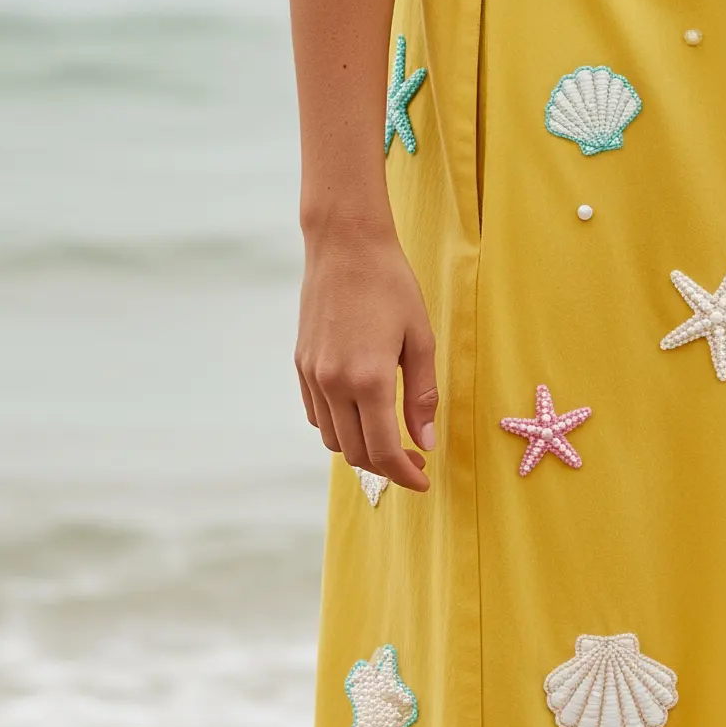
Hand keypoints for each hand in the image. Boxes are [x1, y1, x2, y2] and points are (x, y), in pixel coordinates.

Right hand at [295, 223, 438, 493]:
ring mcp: (312, 375)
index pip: (382, 451)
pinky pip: (316, 414)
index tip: (423, 480)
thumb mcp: (420, 338)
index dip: (404, 475)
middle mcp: (333, 383)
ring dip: (360, 450)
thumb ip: (421, 394)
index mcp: (368, 379)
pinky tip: (361, 415)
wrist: (344, 245)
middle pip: (355, 453)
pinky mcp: (301, 364)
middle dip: (385, 467)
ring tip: (388, 440)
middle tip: (413, 461)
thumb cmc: (391, 285)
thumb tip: (424, 441)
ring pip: (331, 438)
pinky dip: (338, 427)